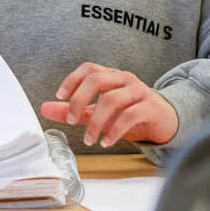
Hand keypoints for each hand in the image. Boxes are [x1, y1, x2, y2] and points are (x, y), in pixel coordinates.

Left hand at [39, 63, 178, 147]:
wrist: (164, 121)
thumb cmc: (130, 113)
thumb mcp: (100, 111)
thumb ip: (75, 110)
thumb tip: (45, 108)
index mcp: (112, 76)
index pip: (89, 69)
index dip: (72, 79)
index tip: (60, 96)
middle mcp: (125, 80)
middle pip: (97, 80)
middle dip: (79, 100)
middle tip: (70, 120)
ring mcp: (139, 92)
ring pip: (112, 100)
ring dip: (96, 122)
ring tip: (89, 139)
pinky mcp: (151, 108)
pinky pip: (129, 116)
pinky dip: (114, 130)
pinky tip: (106, 141)